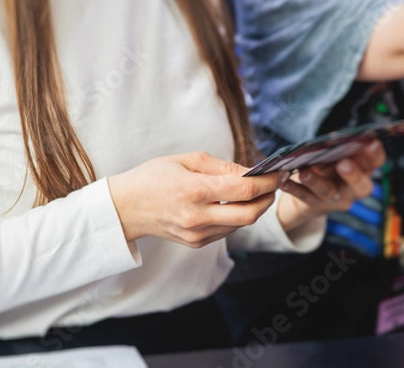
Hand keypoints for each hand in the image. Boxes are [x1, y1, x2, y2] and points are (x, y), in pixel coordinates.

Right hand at [108, 152, 286, 247]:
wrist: (125, 208)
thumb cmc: (152, 178)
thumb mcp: (186, 160)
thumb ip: (222, 166)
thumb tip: (251, 172)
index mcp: (195, 191)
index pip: (244, 190)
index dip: (268, 181)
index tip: (278, 172)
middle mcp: (198, 217)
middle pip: (251, 213)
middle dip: (269, 198)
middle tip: (274, 183)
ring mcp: (198, 234)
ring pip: (242, 223)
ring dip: (255, 207)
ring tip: (257, 191)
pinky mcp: (197, 243)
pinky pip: (228, 230)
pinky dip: (238, 216)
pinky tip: (236, 203)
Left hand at [277, 140, 385, 231]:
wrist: (310, 194)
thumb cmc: (327, 167)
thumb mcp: (334, 157)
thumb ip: (335, 149)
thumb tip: (332, 140)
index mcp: (363, 171)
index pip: (375, 164)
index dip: (375, 154)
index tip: (371, 143)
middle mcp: (353, 189)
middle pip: (361, 186)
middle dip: (353, 175)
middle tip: (344, 163)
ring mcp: (335, 200)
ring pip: (328, 192)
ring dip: (316, 181)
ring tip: (304, 172)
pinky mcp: (315, 206)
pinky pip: (304, 197)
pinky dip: (293, 188)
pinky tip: (284, 181)